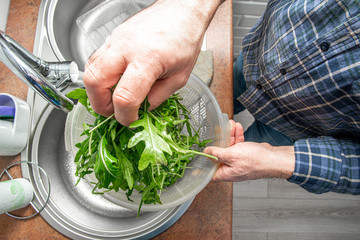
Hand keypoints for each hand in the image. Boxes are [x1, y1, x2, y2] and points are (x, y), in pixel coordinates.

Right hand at [83, 0, 221, 125]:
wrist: (182, 10)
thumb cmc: (185, 39)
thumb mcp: (179, 77)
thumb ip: (158, 97)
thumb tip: (142, 110)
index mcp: (148, 60)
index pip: (124, 97)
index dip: (124, 116)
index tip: (130, 120)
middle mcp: (126, 47)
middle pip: (93, 81)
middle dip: (99, 104)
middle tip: (112, 111)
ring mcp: (116, 39)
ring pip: (89, 68)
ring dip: (96, 90)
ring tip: (112, 97)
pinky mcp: (112, 36)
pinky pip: (96, 59)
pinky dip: (99, 75)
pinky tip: (114, 80)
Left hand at [204, 120, 294, 181]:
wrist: (274, 159)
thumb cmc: (256, 161)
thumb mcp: (231, 155)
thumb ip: (217, 154)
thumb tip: (205, 152)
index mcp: (225, 173)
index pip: (209, 171)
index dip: (202, 163)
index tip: (197, 154)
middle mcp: (230, 168)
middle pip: (218, 155)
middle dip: (218, 141)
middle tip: (217, 130)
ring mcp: (237, 161)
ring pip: (229, 147)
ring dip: (229, 135)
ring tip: (230, 124)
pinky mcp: (244, 155)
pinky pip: (237, 144)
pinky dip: (237, 136)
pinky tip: (237, 127)